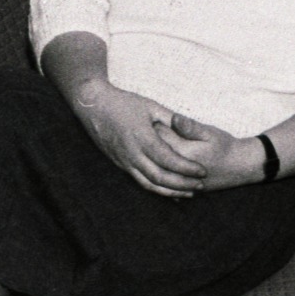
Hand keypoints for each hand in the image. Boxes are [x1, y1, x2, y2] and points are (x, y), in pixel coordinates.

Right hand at [69, 79, 207, 197]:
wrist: (92, 106)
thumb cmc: (122, 102)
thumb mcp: (150, 106)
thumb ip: (170, 118)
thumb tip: (190, 128)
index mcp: (141, 137)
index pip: (167, 159)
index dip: (186, 168)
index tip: (202, 171)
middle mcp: (131, 153)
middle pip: (159, 177)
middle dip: (181, 184)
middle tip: (200, 186)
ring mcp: (124, 161)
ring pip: (149, 184)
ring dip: (170, 191)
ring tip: (188, 193)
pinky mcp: (120, 164)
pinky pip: (140, 182)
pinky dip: (156, 189)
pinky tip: (170, 191)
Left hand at [159, 114, 259, 190]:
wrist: (241, 167)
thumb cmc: (225, 146)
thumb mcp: (210, 132)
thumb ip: (190, 127)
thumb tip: (173, 118)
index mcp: (184, 153)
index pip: (159, 137)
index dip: (155, 125)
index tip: (153, 117)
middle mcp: (179, 170)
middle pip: (154, 153)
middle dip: (151, 140)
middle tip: (151, 127)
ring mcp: (180, 182)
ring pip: (157, 169)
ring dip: (153, 157)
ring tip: (155, 144)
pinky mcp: (184, 189)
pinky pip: (164, 182)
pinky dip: (158, 172)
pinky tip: (157, 163)